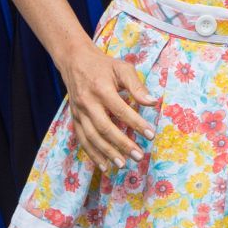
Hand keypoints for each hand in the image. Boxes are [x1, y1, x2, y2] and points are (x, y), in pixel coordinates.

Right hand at [58, 36, 159, 171]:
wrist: (75, 61)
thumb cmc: (103, 65)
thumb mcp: (122, 68)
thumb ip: (137, 86)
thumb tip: (152, 102)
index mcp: (101, 88)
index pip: (120, 110)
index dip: (136, 123)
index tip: (150, 134)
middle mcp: (88, 102)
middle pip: (104, 127)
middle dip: (122, 144)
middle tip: (138, 155)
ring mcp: (79, 112)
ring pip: (92, 137)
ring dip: (107, 153)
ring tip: (122, 164)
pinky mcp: (74, 119)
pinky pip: (82, 140)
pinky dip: (92, 154)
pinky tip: (104, 165)